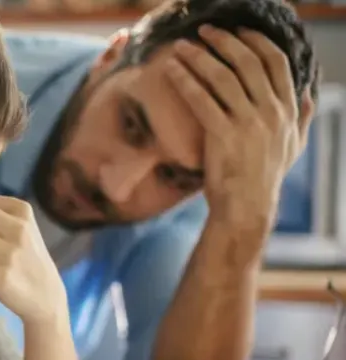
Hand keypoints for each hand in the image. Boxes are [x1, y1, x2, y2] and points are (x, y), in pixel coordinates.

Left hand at [166, 26, 314, 228]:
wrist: (247, 207)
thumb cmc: (265, 178)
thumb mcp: (293, 147)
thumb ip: (301, 119)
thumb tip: (309, 96)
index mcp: (288, 109)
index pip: (276, 62)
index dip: (256, 41)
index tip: (238, 31)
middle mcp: (271, 111)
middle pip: (247, 62)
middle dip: (224, 41)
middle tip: (204, 31)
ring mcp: (247, 123)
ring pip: (222, 77)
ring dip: (199, 57)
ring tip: (180, 46)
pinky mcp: (223, 136)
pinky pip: (201, 100)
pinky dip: (185, 81)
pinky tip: (171, 70)